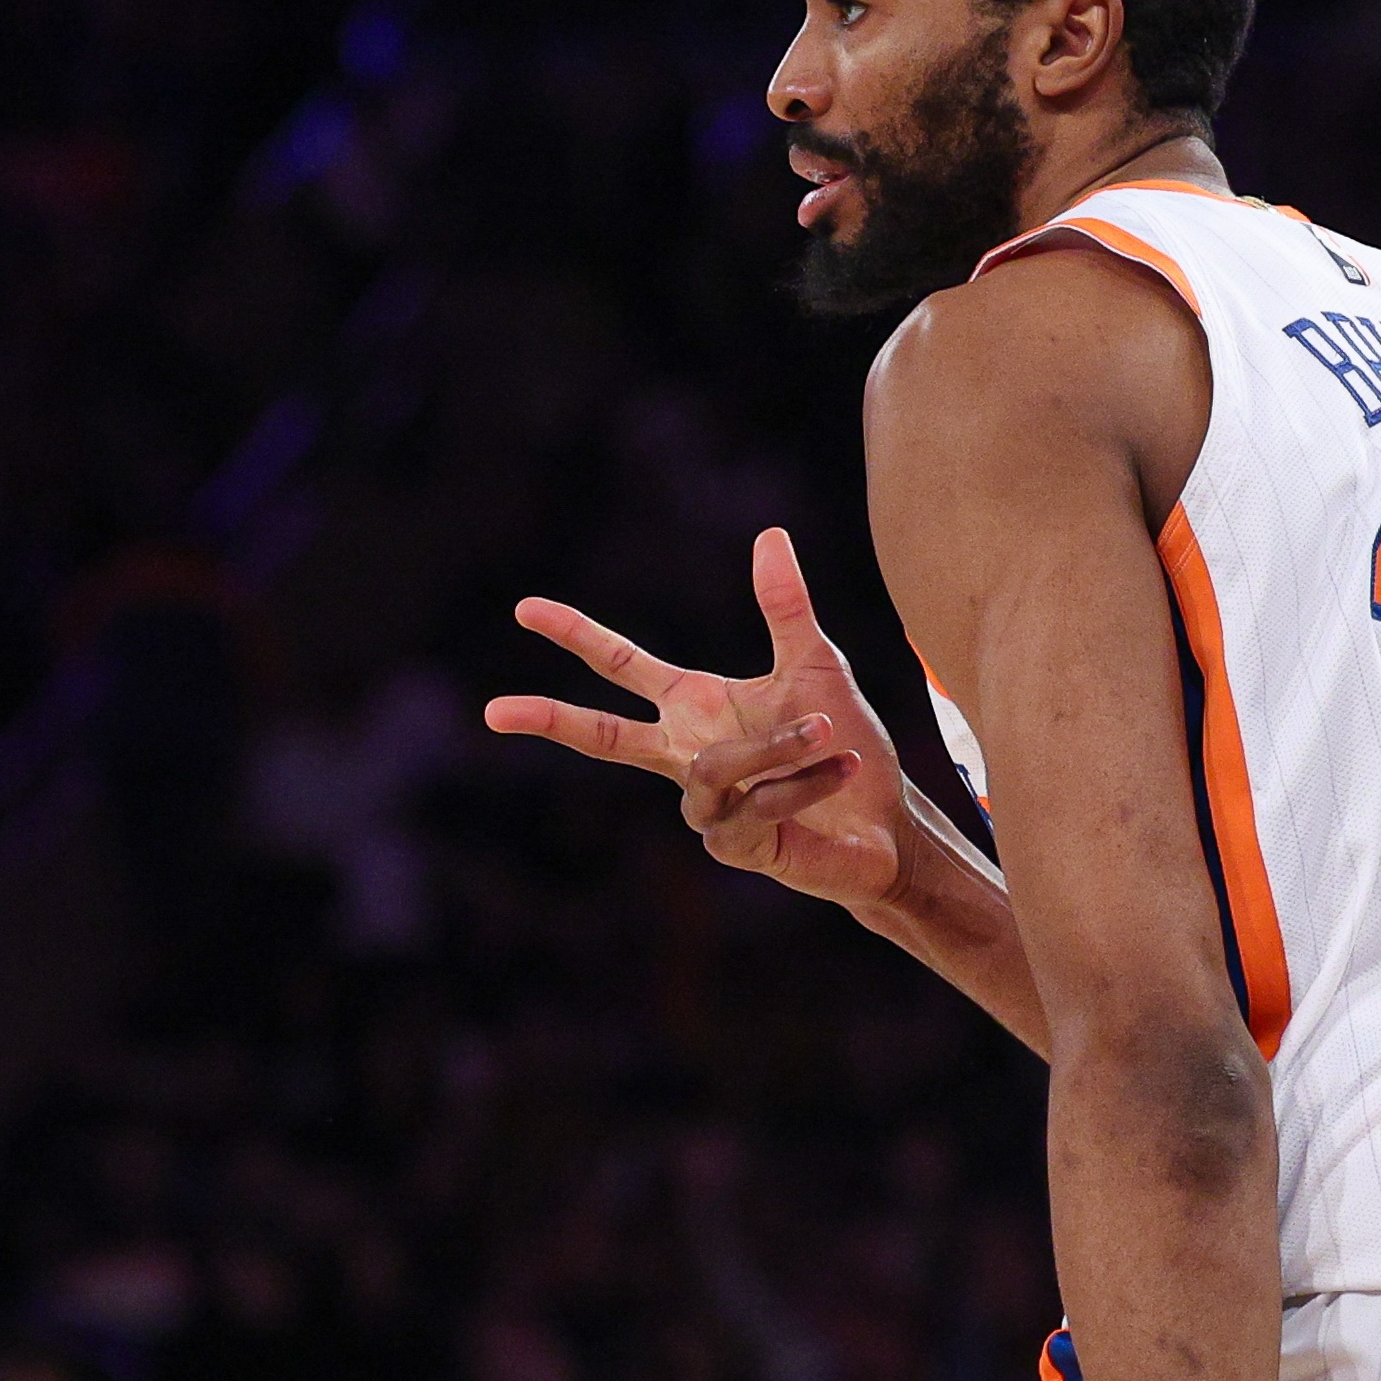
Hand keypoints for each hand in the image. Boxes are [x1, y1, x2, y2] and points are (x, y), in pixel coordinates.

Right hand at [485, 528, 910, 911]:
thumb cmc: (843, 745)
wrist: (887, 823)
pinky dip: (802, 782)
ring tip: (828, 730)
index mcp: (695, 707)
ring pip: (716, 766)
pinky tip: (840, 770)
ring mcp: (705, 807)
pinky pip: (756, 802)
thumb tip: (770, 534)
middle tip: (493, 711)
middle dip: (552, 720)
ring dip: (776, 745)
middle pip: (605, 738)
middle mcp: (688, 755)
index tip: (525, 609)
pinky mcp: (733, 846)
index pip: (622, 665)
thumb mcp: (816, 664)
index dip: (576, 635)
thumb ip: (785, 607)